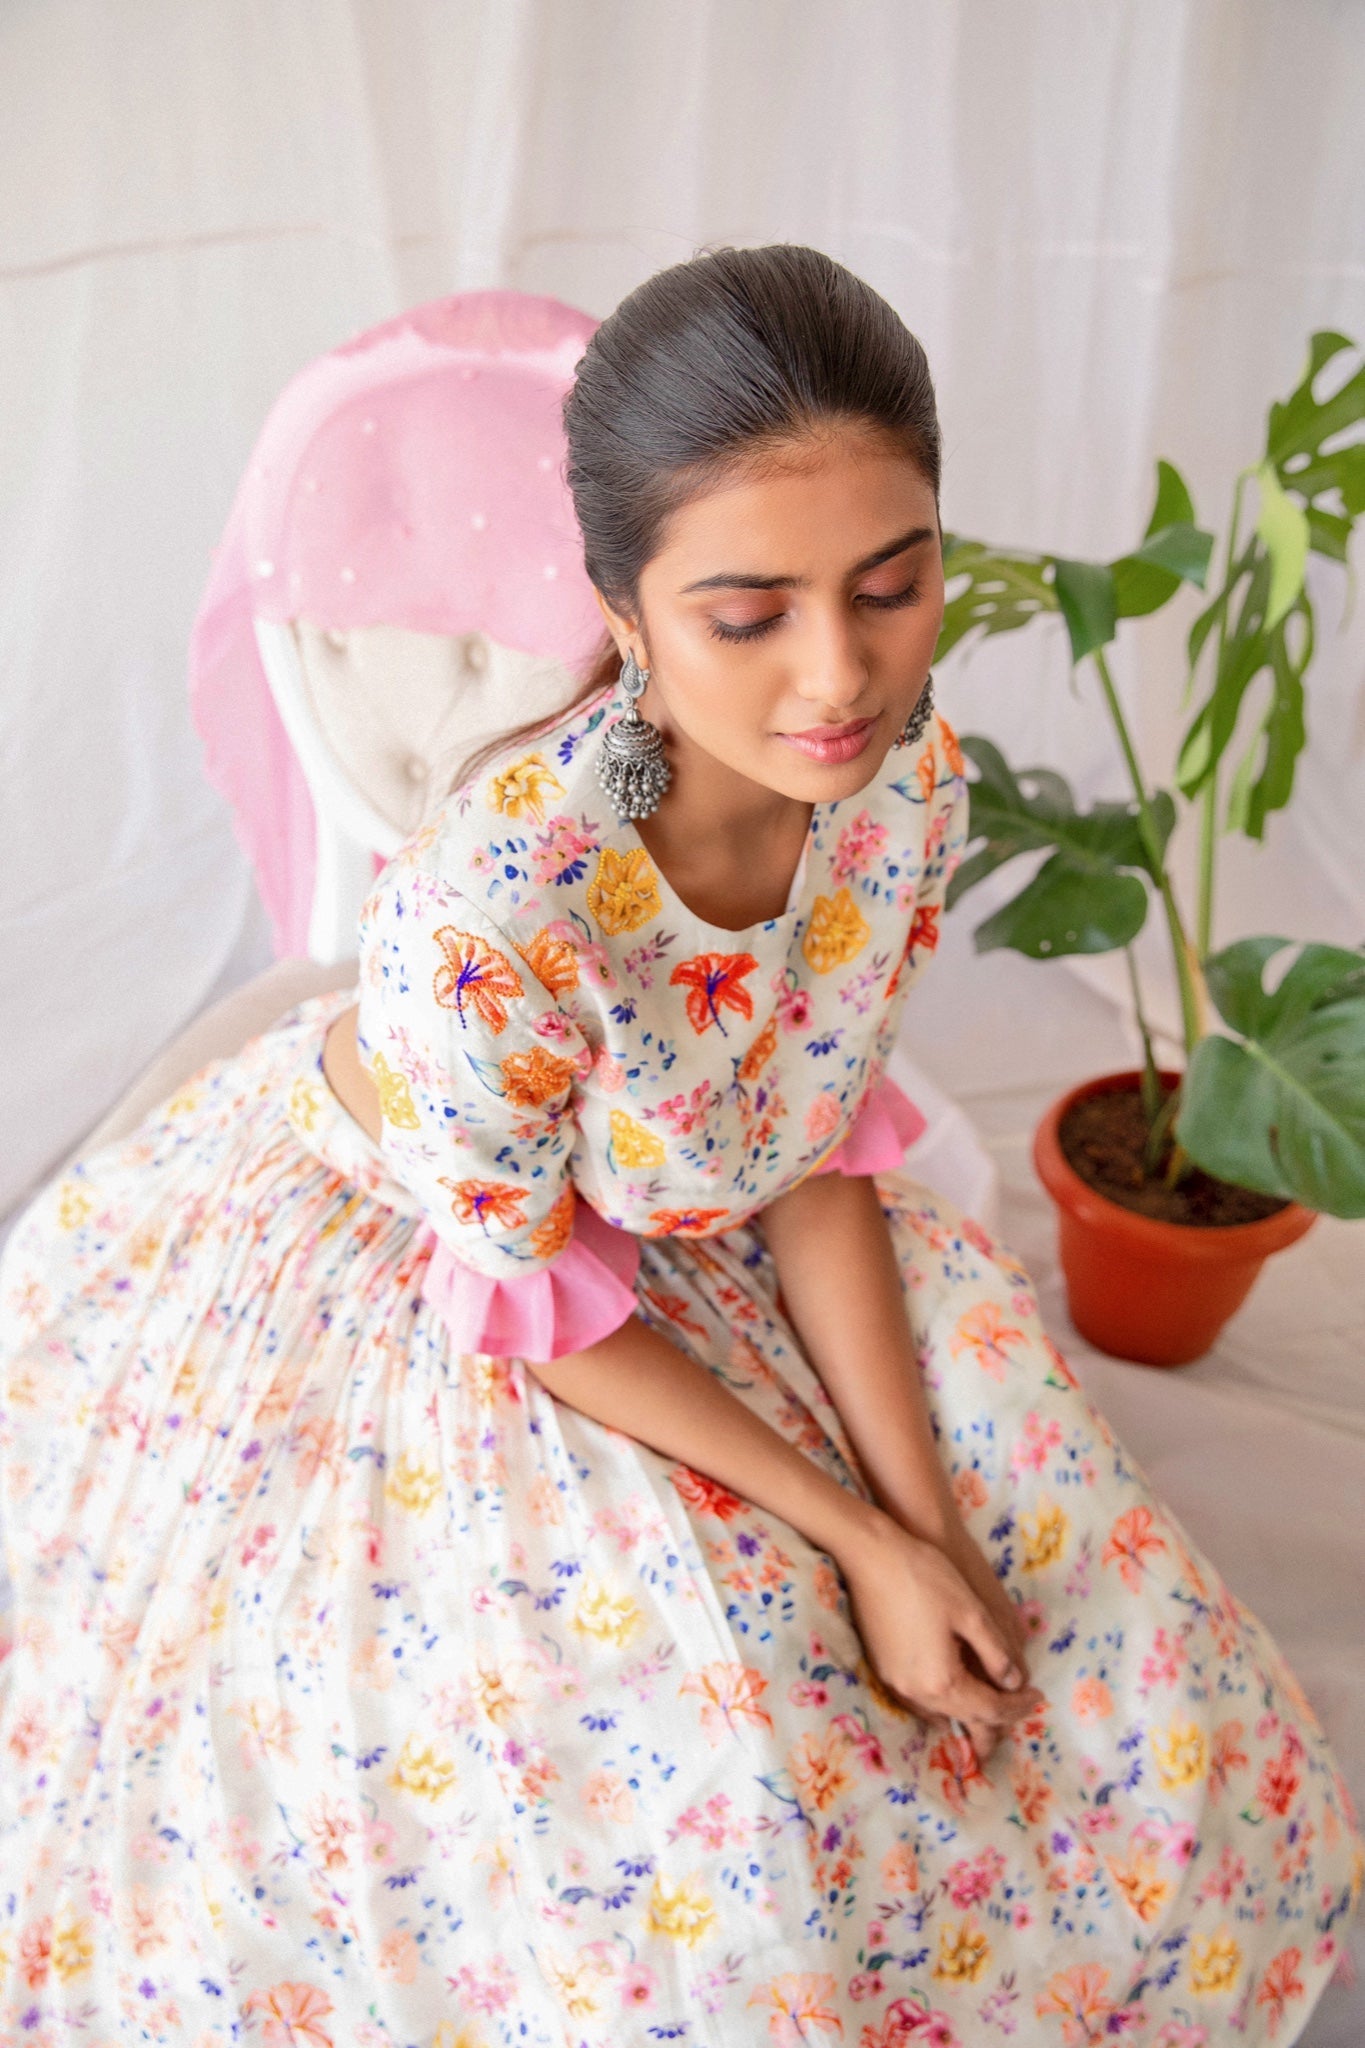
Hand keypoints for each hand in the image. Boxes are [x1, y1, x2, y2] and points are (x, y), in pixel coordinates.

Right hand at [835, 1516, 1044, 1767]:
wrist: (870, 1555)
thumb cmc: (924, 1577)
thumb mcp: (971, 1612)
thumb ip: (996, 1653)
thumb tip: (1014, 1683)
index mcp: (942, 1681)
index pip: (990, 1709)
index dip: (1018, 1705)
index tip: (1038, 1696)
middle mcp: (916, 1692)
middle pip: (965, 1718)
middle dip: (997, 1716)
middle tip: (1020, 1705)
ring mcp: (894, 1683)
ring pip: (940, 1714)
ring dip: (969, 1711)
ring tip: (992, 1700)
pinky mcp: (882, 1670)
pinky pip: (920, 1701)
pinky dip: (944, 1702)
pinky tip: (954, 1689)